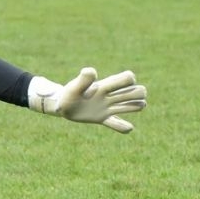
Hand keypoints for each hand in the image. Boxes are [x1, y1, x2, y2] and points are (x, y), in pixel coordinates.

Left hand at [31, 67, 146, 133]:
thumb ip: (83, 79)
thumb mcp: (74, 87)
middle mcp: (110, 96)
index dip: (128, 80)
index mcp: (105, 86)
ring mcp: (108, 107)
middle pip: (137, 91)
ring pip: (134, 105)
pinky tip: (127, 128)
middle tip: (121, 100)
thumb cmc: (68, 94)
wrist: (62, 106)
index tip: (112, 86)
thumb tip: (92, 71)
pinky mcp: (103, 119)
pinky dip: (124, 127)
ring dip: (136, 106)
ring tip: (122, 109)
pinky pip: (118, 124)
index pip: (128, 78)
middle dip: (137, 94)